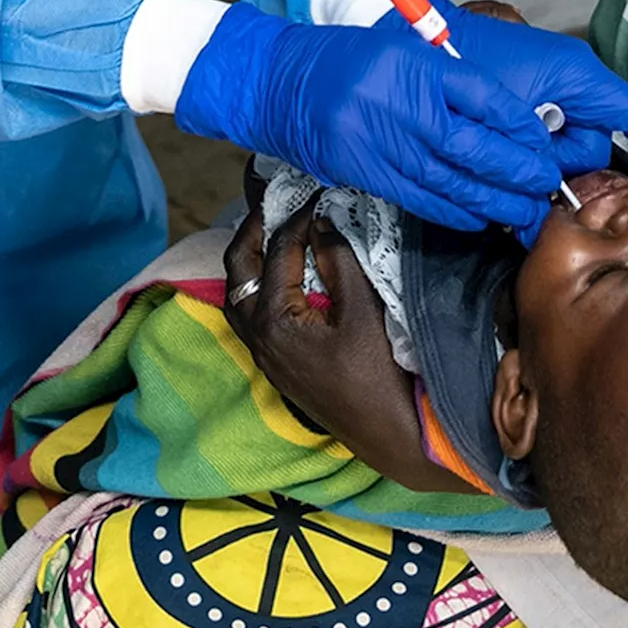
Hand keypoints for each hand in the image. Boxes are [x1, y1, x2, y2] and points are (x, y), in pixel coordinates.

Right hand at [178, 1, 561, 230]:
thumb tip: (502, 117)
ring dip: (495, 201)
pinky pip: (421, 199)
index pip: (485, 97)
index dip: (520, 125)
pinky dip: (456, 212)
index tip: (543, 141)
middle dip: (518, 170)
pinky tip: (481, 218)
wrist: (278, 83)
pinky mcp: (367, 174)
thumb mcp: (401, 49)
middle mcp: (402, 106)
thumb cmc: (345, 60)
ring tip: (526, 210)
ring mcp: (383, 144)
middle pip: (475, 147)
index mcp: (417, 66)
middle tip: (546, 184)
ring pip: (452, 181)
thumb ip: (447, 79)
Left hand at [223, 200, 478, 492]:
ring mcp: (265, 354)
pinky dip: (258, 285)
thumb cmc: (380, 373)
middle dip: (253, 231)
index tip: (317, 194)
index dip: (297, 217)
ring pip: (238, 295)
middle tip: (276, 203)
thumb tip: (321, 222)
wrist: (389, 433)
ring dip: (250, 260)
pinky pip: (251, 315)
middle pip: (238, 270)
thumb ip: (338, 260)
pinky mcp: (278, 364)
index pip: (278, 252)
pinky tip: (283, 274)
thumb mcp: (363, 310)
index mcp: (274, 321)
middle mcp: (258, 338)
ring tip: (274, 231)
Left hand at [435, 0, 627, 193]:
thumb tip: (543, 211)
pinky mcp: (533, 102)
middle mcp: (574, 82)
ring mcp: (554, 92)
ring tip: (504, 158)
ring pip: (567, 148)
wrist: (423, 38)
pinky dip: (531, 156)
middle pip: (596, 144)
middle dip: (569, 169)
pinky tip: (506, 164)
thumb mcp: (511, 117)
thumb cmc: (467, 62)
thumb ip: (538, 161)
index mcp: (579, 76)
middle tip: (531, 175)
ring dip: (542, 165)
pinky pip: (547, 139)